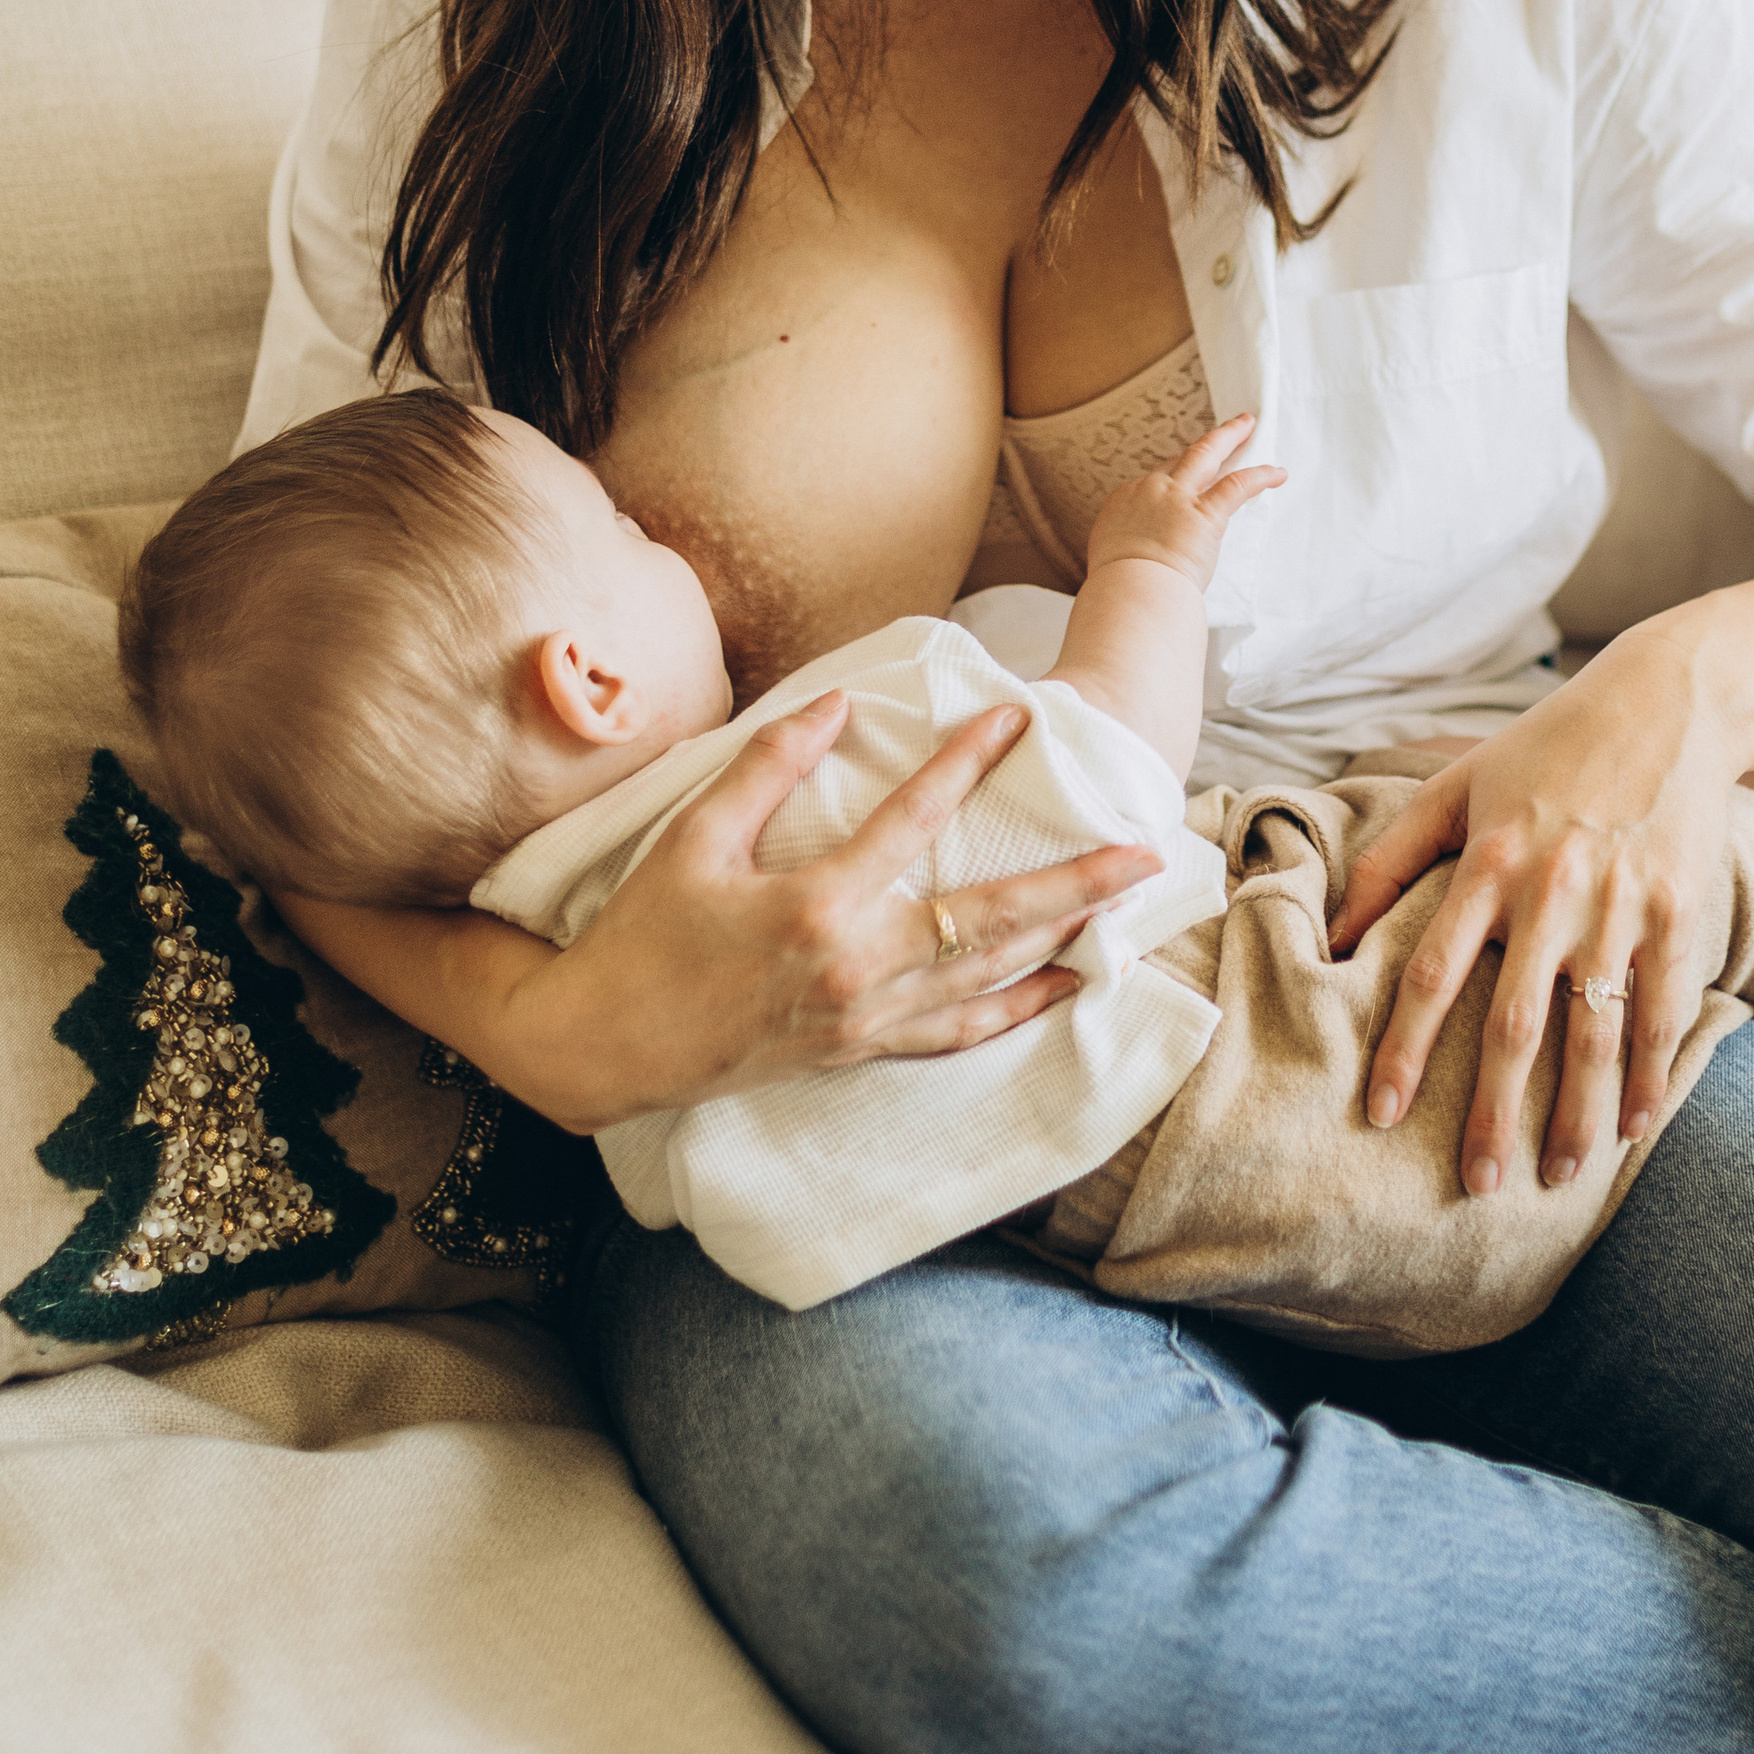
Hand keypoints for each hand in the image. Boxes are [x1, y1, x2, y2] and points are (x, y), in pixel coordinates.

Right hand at [506, 688, 1162, 1131]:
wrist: (607, 1045)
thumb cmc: (645, 934)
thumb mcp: (694, 838)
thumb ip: (769, 767)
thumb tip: (841, 703)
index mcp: (816, 905)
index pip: (914, 818)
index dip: (968, 761)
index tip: (1018, 717)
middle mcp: (859, 968)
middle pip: (991, 918)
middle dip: (1077, 882)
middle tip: (1146, 850)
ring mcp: (867, 1018)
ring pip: (989, 977)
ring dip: (1063, 939)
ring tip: (1123, 907)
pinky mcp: (862, 1049)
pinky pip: (957, 1035)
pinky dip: (1016, 1010)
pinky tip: (1060, 987)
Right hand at [1086, 412, 1284, 591]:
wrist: (1130, 591)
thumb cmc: (1118, 587)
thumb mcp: (1111, 559)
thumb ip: (1125, 549)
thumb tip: (1134, 561)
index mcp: (1123, 501)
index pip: (1152, 484)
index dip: (1171, 483)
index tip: (1185, 485)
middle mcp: (1150, 489)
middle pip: (1179, 459)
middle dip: (1202, 446)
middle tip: (1220, 434)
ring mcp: (1177, 497)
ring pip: (1205, 453)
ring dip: (1228, 436)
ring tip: (1246, 424)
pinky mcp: (1205, 513)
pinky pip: (1238, 484)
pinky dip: (1260, 476)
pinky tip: (1277, 472)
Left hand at [1328, 628, 1731, 1197]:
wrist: (1666, 704)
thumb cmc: (1546, 747)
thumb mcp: (1456, 784)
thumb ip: (1391, 857)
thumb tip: (1332, 933)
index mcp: (1488, 860)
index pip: (1434, 974)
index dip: (1404, 1050)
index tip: (1378, 1114)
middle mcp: (1553, 889)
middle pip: (1514, 1025)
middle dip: (1492, 1113)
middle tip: (1477, 1184)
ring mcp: (1621, 905)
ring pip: (1594, 1033)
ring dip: (1576, 1114)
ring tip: (1558, 1176)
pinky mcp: (1678, 910)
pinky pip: (1660, 1008)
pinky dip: (1650, 1072)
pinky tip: (1634, 1125)